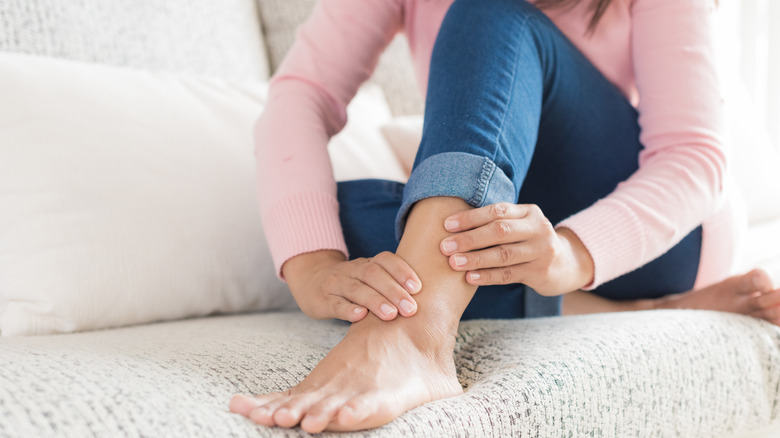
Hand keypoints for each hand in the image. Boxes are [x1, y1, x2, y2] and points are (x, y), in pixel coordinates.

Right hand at [282, 250, 421, 322]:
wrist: (311, 282)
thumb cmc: (352, 285)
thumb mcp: (369, 279)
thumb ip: (391, 285)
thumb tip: (428, 301)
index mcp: (367, 263)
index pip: (385, 260)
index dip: (402, 271)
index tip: (418, 287)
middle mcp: (352, 270)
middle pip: (373, 275)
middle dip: (394, 291)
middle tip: (411, 309)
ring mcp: (336, 284)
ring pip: (356, 288)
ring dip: (375, 301)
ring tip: (391, 315)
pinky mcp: (323, 300)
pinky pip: (336, 303)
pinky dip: (349, 309)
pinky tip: (361, 317)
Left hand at [439, 203, 593, 294]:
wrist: (566, 263)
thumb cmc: (529, 241)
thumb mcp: (520, 225)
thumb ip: (496, 222)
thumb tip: (451, 225)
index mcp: (529, 212)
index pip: (497, 211)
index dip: (471, 217)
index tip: (447, 225)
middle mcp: (538, 229)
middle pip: (500, 231)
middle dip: (470, 238)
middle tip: (445, 246)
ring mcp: (542, 251)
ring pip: (503, 254)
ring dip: (476, 259)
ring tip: (454, 262)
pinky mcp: (540, 272)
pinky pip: (509, 275)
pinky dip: (487, 276)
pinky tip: (470, 277)